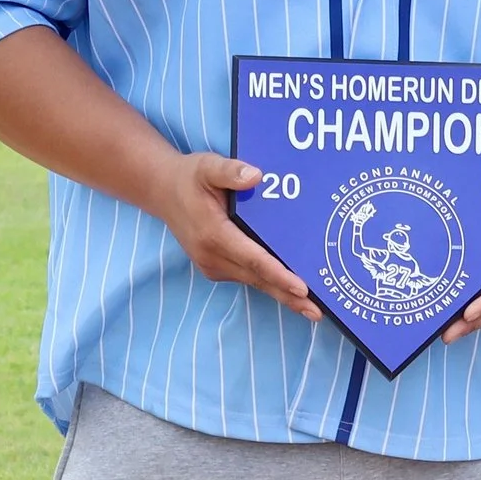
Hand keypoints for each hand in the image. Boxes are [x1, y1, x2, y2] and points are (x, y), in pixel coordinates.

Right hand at [156, 152, 319, 318]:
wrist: (163, 191)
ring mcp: (212, 264)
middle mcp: (212, 255)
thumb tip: (256, 176)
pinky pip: (248, 277)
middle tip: (317, 312)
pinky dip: (270, 284)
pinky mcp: (216, 267)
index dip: (279, 275)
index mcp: (214, 234)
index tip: (302, 288)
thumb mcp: (207, 167)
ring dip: (282, 295)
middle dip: (289, 296)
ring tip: (312, 309)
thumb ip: (231, 172)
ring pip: (255, 282)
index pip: (254, 259)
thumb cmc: (190, 178)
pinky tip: (292, 290)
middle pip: (258, 278)